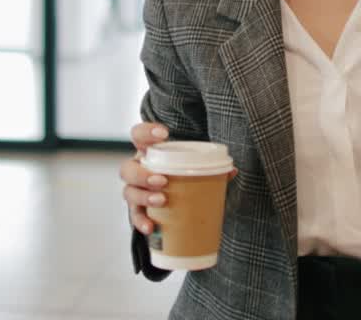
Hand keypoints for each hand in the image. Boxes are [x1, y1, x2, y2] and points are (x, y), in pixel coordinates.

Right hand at [119, 123, 238, 234]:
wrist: (176, 195)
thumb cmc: (182, 174)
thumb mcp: (193, 167)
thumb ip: (211, 168)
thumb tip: (232, 170)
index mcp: (149, 153)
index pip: (138, 135)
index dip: (147, 132)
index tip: (165, 134)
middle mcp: (138, 169)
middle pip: (128, 169)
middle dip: (142, 174)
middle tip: (162, 180)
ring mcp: (136, 190)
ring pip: (128, 192)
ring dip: (143, 196)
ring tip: (162, 200)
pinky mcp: (139, 209)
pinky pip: (135, 216)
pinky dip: (141, 222)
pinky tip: (151, 228)